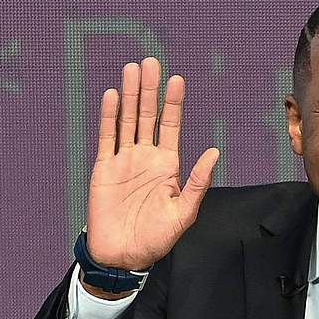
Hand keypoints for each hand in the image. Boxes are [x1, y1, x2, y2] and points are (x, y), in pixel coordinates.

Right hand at [86, 56, 219, 272]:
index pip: (171, 126)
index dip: (173, 103)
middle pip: (148, 116)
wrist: (123, 256)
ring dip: (130, 96)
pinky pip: (107, 138)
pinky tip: (113, 96)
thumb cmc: (156, 239)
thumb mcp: (183, 213)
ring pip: (128, 121)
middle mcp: (146, 158)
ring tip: (132, 69)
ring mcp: (124, 161)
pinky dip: (110, 117)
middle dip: (150, 90)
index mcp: (168, 166)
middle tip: (151, 62)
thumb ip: (198, 183)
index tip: (177, 79)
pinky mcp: (104, 169)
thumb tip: (214, 153)